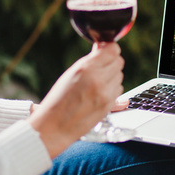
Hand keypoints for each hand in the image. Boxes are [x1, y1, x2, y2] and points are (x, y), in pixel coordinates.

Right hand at [27, 42, 124, 157]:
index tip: (106, 51)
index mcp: (86, 68)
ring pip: (120, 76)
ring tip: (96, 83)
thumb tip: (103, 48)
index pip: (113, 50)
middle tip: (100, 67)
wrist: (55, 125)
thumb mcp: (71, 73)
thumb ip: (90, 60)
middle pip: (119, 62)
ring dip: (112, 76)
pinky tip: (98, 93)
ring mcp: (105, 94)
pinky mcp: (109, 105)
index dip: (110, 49)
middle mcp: (98, 80)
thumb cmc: (59, 99)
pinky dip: (111, 89)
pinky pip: (118, 90)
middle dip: (111, 62)